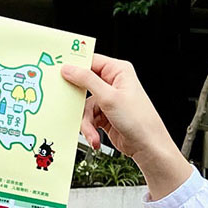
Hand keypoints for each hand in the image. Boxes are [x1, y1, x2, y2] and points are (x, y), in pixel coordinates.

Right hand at [61, 54, 191, 199]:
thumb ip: (86, 80)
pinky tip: (95, 137)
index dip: (75, 67)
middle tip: (71, 106)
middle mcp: (113, 83)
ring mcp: (108, 99)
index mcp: (118, 71)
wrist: (147, 146)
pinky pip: (88, 117)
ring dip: (85, 121)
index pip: (91, 61)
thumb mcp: (108, 97)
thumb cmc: (139, 120)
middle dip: (79, 102)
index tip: (60, 73)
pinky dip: (89, 128)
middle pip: (84, 85)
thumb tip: (69, 68)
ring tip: (91, 132)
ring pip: (84, 105)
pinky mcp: (104, 114)